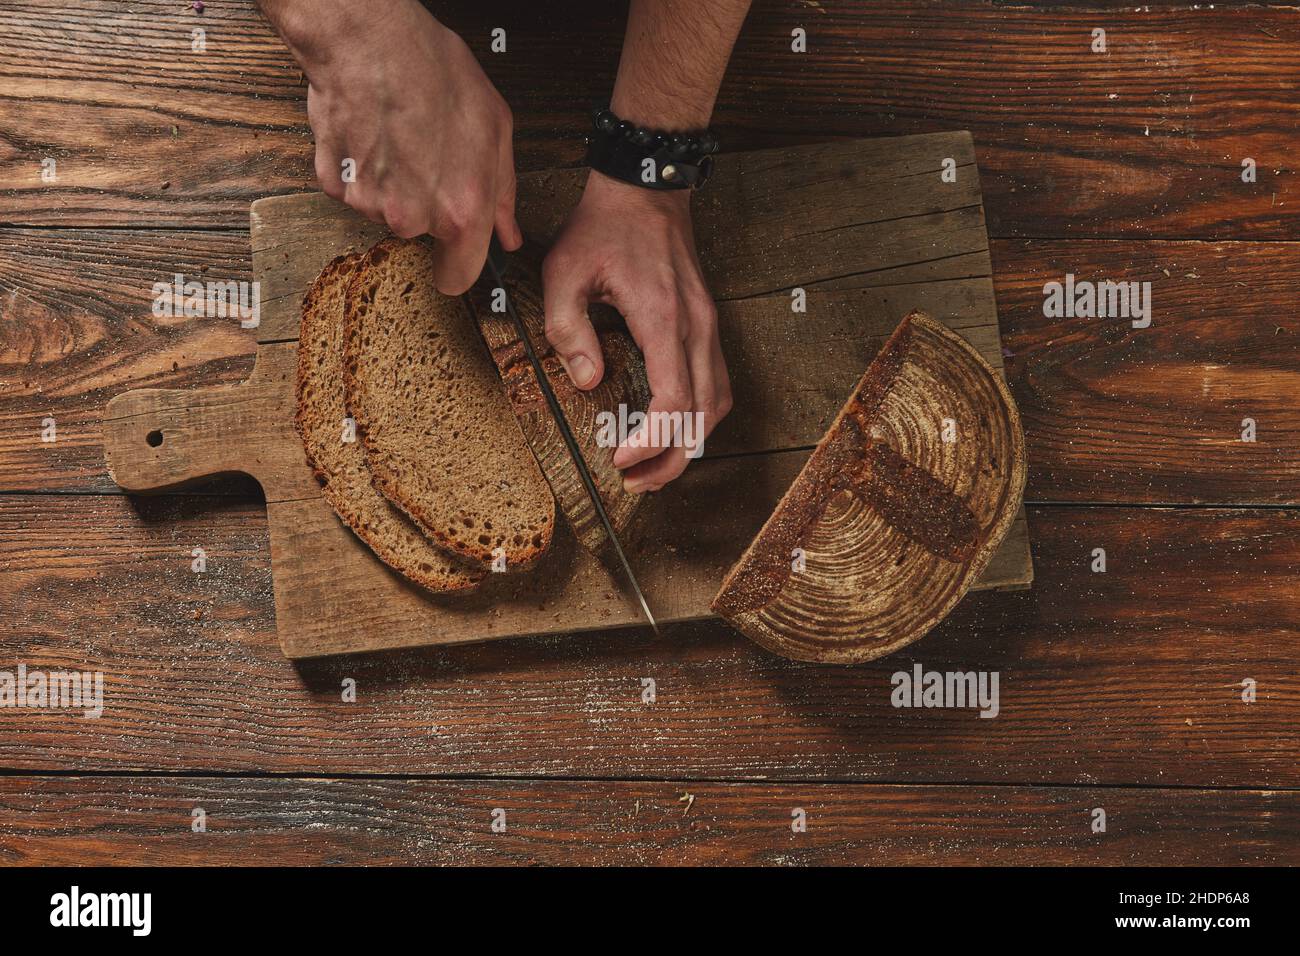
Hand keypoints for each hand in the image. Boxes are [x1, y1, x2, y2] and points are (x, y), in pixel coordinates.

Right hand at [292, 0, 520, 292]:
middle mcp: (413, 216)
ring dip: (393, 184)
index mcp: (461, 211)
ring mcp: (370, 202)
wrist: (369, 39)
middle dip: (425, 206)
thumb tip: (506, 233)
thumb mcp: (496, 128)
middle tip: (429, 158)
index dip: (457, 265)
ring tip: (402, 137)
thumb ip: (503, 193)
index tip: (455, 253)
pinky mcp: (335, 183)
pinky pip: (354, 189)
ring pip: (385, 211)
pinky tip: (375, 134)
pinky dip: (363, 168)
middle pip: (419, 236)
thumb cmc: (434, 72)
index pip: (457, 279)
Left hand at [543, 171, 731, 492]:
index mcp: (663, 318)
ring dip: (689, 442)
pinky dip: (698, 416)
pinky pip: (717, 383)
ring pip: (717, 404)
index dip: (651, 441)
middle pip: (703, 416)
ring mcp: (709, 326)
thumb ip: (569, 330)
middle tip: (635, 481)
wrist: (646, 186)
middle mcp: (697, 327)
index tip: (619, 457)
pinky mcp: (708, 325)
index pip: (674, 400)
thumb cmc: (605, 226)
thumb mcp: (566, 271)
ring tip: (653, 464)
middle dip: (671, 458)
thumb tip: (587, 381)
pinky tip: (672, 427)